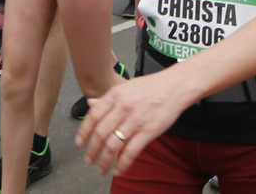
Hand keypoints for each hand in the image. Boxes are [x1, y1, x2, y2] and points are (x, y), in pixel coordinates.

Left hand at [76, 74, 193, 176]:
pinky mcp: (149, 131)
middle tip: (88, 160)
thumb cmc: (151, 87)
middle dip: (92, 151)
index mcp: (115, 95)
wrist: (175, 86)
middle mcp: (123, 107)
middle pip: (100, 133)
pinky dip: (122, 164)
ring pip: (113, 145)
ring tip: (101, 169)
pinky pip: (131, 152)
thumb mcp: (126, 87)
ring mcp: (136, 120)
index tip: (79, 143)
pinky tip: (118, 169)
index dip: (83, 132)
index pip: (93, 116)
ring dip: (104, 161)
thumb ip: (108, 99)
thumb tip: (90, 105)